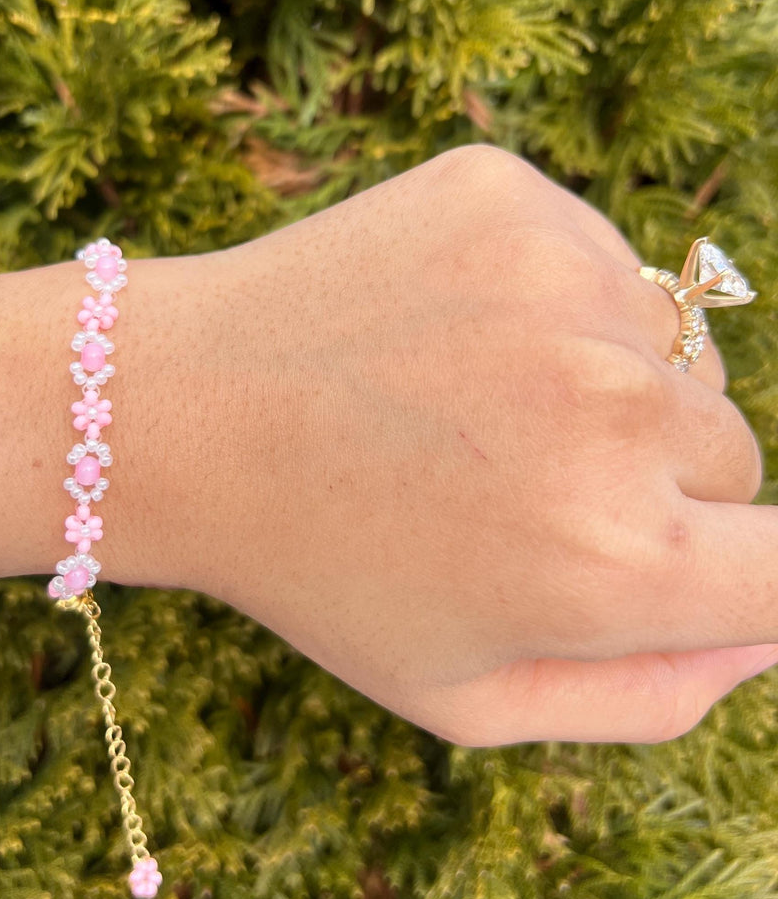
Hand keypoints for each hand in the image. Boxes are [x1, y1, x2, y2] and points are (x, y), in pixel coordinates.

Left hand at [164, 144, 776, 744]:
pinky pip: (608, 266)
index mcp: (612, 562)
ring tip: (471, 407)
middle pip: (731, 458)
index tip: (700, 553)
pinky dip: (556, 303)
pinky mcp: (516, 202)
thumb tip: (768, 634)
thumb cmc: (321, 570)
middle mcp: (613, 413)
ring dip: (610, 387)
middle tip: (512, 489)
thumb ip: (650, 694)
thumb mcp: (471, 696)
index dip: (757, 571)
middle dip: (655, 487)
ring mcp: (567, 286)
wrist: (180, 413)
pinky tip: (449, 332)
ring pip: (677, 354)